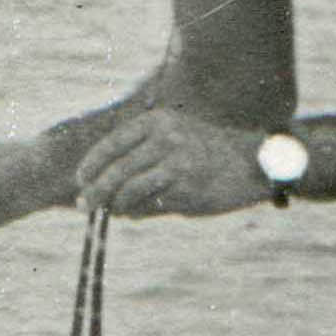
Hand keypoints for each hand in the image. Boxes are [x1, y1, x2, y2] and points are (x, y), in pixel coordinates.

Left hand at [75, 109, 271, 217]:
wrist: (255, 163)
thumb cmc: (210, 155)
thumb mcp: (175, 141)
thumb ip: (143, 157)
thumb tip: (108, 187)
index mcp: (157, 121)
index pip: (111, 144)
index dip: (91, 165)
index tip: (80, 181)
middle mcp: (163, 137)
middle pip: (115, 170)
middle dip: (95, 191)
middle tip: (84, 206)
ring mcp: (174, 161)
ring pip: (128, 190)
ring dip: (115, 206)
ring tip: (113, 212)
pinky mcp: (185, 186)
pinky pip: (149, 204)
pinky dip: (138, 212)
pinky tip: (137, 214)